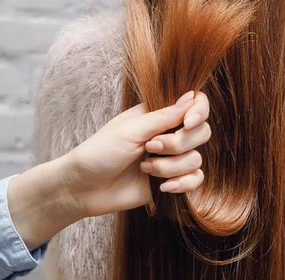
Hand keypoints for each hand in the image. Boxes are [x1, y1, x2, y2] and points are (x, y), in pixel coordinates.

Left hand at [7, 91, 210, 249]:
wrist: (82, 189)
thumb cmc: (99, 152)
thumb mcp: (130, 130)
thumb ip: (164, 116)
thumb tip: (191, 96)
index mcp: (159, 114)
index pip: (196, 103)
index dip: (199, 112)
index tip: (188, 123)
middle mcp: (169, 134)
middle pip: (201, 132)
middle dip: (178, 144)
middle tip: (151, 149)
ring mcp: (171, 159)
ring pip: (196, 159)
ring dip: (171, 167)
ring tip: (145, 169)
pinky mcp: (170, 181)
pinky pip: (195, 180)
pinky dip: (182, 184)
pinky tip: (163, 188)